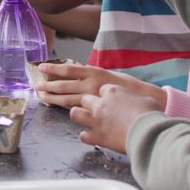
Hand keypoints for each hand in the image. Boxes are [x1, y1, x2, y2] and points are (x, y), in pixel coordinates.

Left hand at [35, 62, 165, 109]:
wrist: (152, 105)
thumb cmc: (137, 90)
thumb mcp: (116, 79)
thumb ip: (99, 79)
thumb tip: (88, 78)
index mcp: (96, 74)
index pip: (69, 70)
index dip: (53, 69)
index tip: (42, 68)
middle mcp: (91, 87)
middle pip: (63, 86)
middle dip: (48, 86)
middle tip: (37, 86)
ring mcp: (92, 104)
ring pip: (66, 102)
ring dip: (53, 100)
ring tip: (43, 98)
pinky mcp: (96, 120)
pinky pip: (79, 121)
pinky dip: (72, 119)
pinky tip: (65, 118)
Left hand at [71, 84, 163, 153]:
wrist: (148, 133)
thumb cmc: (151, 115)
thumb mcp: (147, 100)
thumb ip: (136, 99)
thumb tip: (140, 101)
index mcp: (113, 92)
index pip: (103, 89)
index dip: (106, 95)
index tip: (111, 100)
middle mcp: (101, 104)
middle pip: (85, 99)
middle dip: (89, 103)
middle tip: (96, 109)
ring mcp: (96, 120)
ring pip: (76, 113)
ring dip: (79, 116)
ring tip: (84, 119)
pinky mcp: (97, 136)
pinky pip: (83, 135)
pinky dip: (87, 136)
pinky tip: (92, 137)